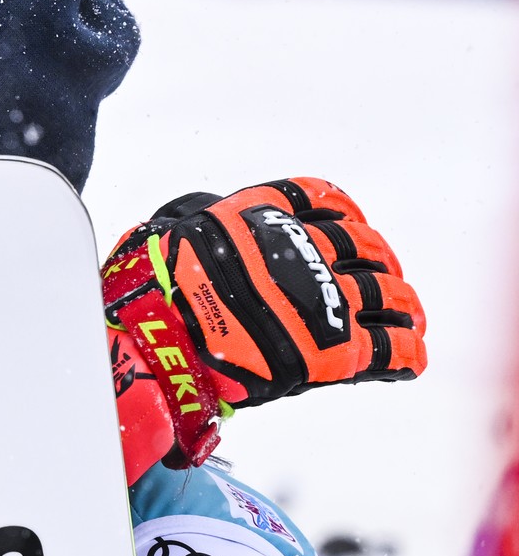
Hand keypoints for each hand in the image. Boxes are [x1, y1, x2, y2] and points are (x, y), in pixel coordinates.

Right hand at [103, 177, 426, 466]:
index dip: (339, 212)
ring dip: (402, 302)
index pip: (319, 198)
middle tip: (380, 275)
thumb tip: (199, 211)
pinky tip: (408, 358)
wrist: (154, 345)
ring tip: (407, 314)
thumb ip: (195, 215)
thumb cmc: (147, 293)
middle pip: (362, 245)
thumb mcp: (168, 229)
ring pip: (387, 292)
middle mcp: (301, 250)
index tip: (347, 223)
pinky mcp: (332, 348)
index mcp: (263, 217)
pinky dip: (406, 350)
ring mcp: (321, 299)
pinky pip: (391, 347)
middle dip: (375, 259)